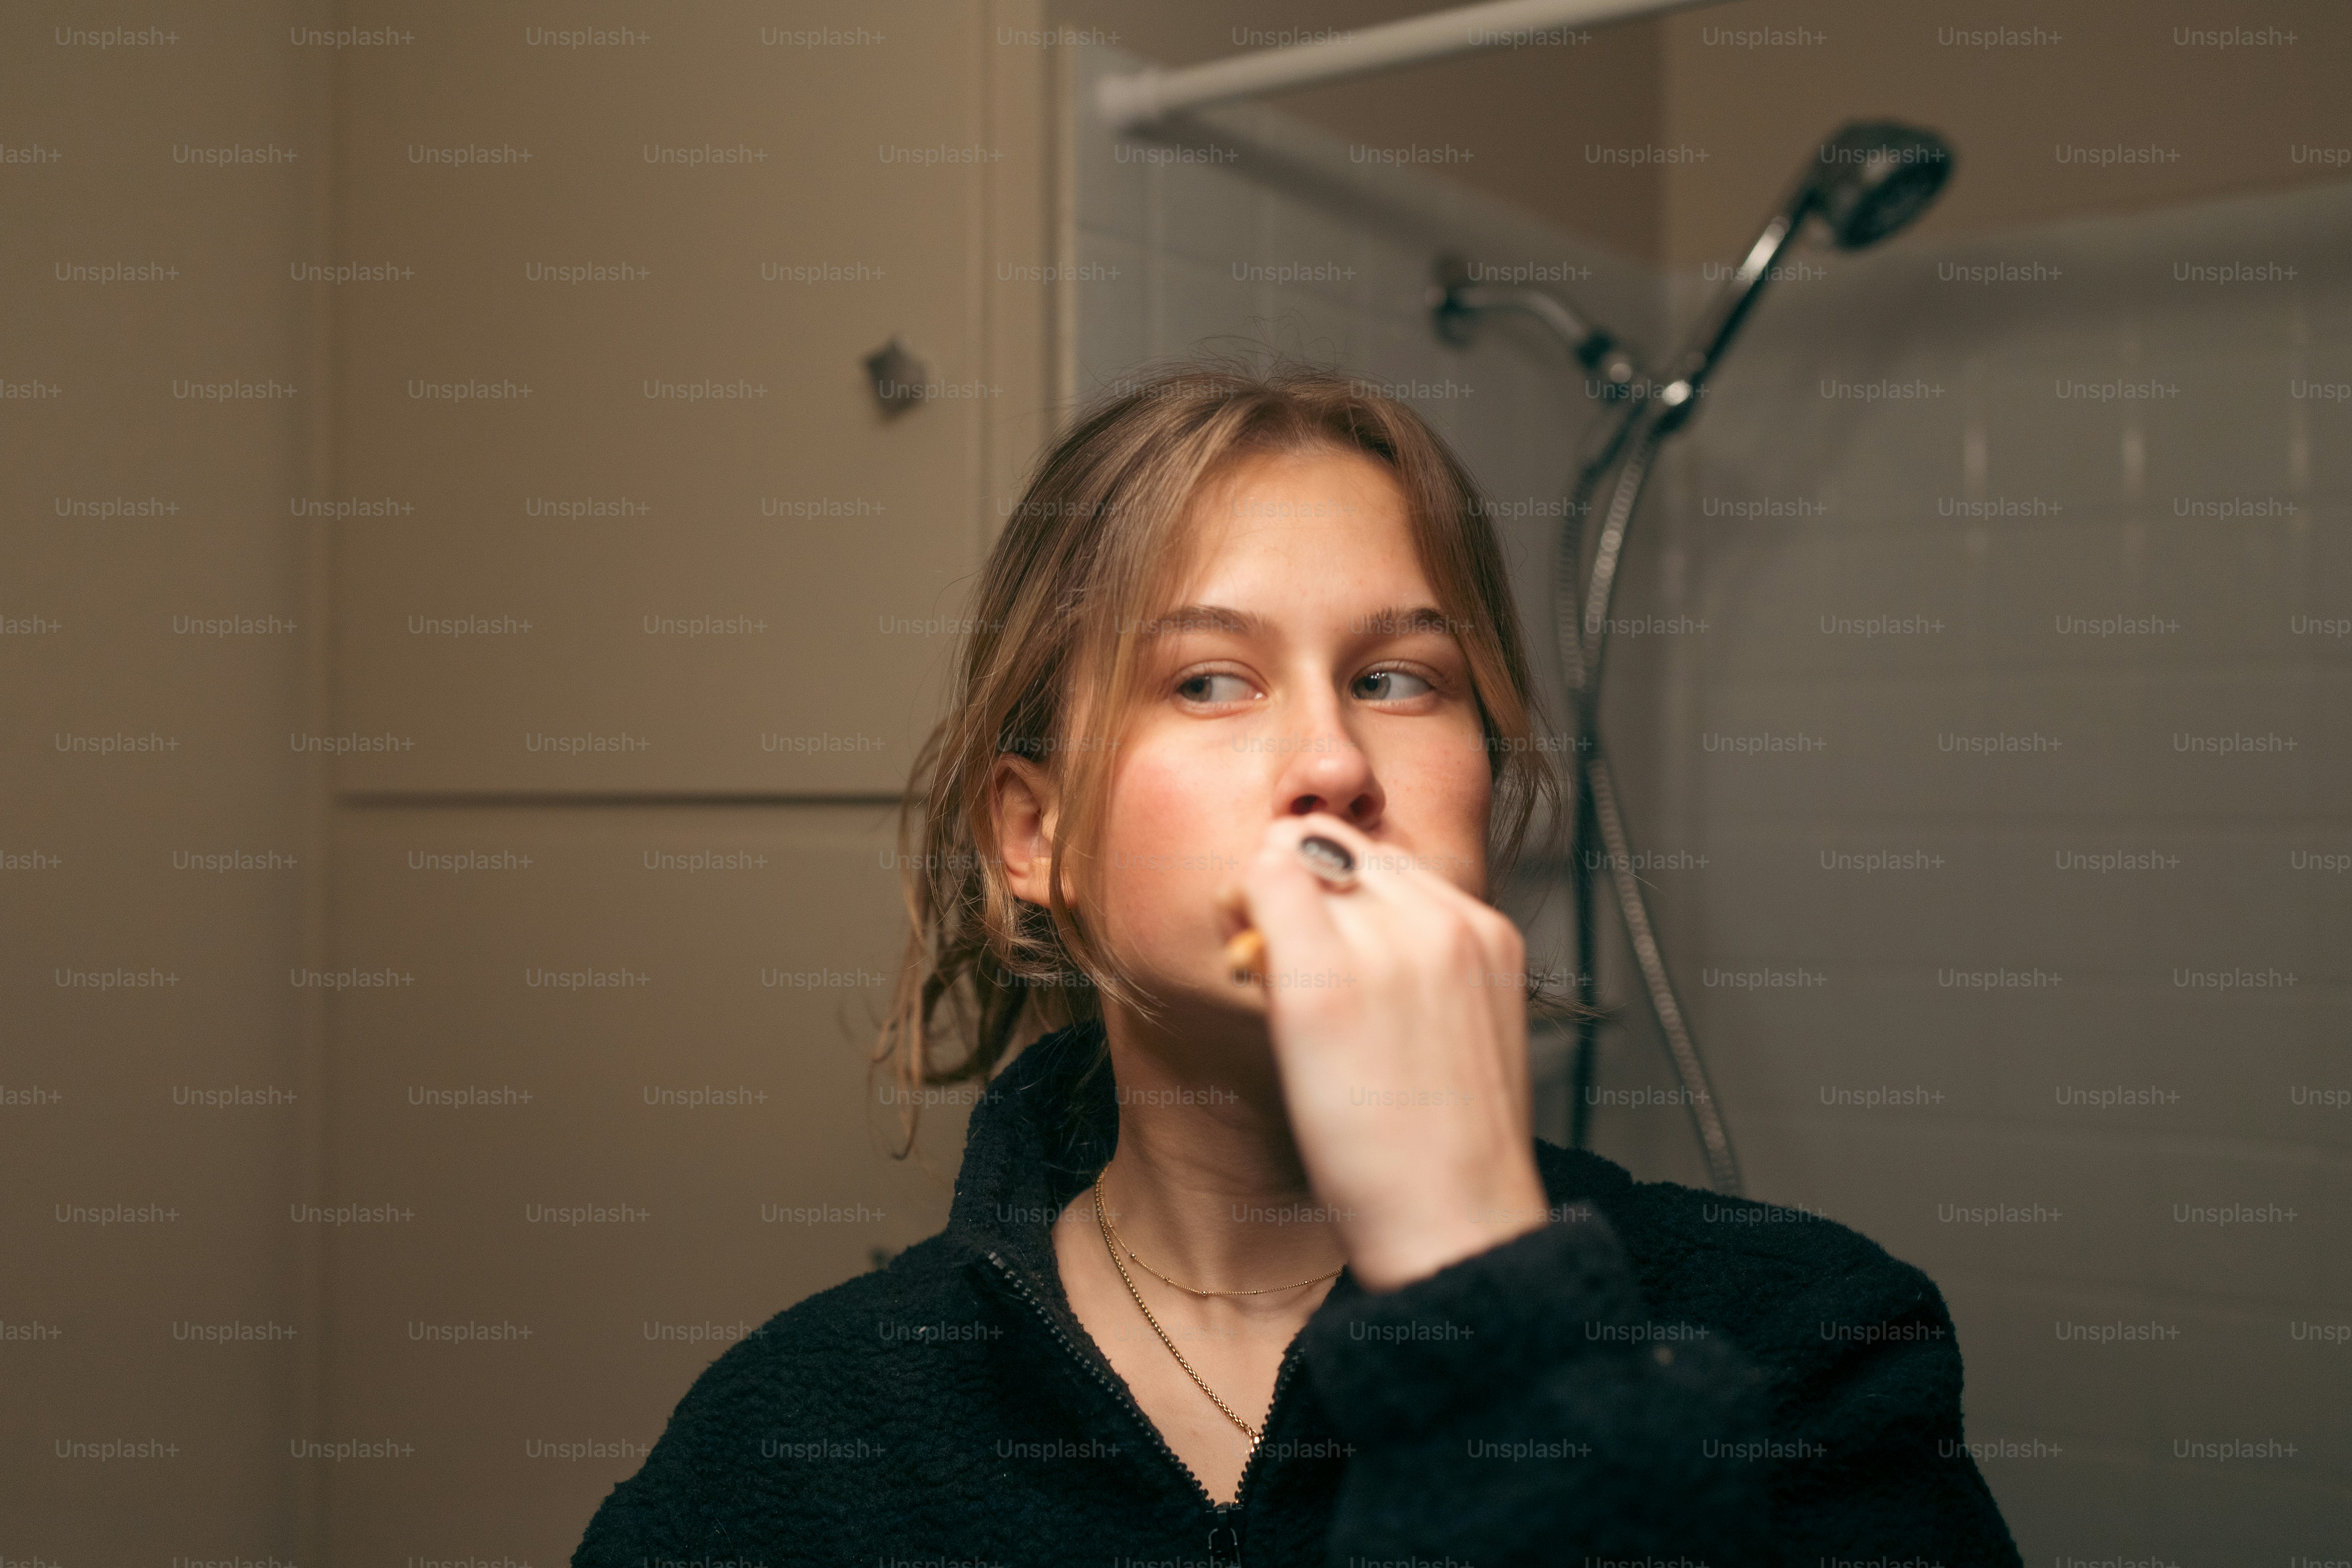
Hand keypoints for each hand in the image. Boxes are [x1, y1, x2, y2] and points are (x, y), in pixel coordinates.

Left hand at [1220, 812, 1551, 1291]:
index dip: (1336, 885)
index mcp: (1484, 932)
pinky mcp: (1324, 977)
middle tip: (1267, 939)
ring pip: (1298, 850)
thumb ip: (1419, 968)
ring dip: (1265, 890)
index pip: (1388, 860)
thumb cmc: (1445, 1147)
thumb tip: (1346, 931)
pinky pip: (1266, 881)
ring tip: (1256, 958)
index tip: (1310, 933)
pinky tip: (1242, 958)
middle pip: (1341, 843)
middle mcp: (1442, 920)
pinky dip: (1242, 903)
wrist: (1455, 1222)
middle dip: (1297, 877)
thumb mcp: (1463, 1031)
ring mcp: (1387, 943)